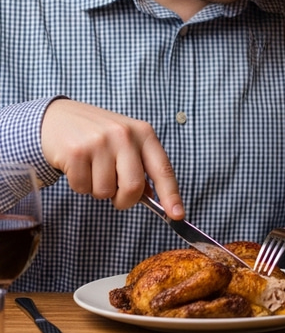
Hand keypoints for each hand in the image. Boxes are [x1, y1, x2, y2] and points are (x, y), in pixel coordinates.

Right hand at [40, 99, 183, 217]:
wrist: (58, 118)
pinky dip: (80, 185)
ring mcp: (100, 142)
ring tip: (93, 169)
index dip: (171, 195)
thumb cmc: (98, 135)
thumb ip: (140, 167)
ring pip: (106, 191)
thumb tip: (152, 197)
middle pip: (133, 187)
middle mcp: (125, 135)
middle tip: (116, 195)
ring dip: (99, 190)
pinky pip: (83, 188)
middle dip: (124, 200)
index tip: (178, 214)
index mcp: (144, 133)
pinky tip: (78, 166)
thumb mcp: (126, 142)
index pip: (163, 169)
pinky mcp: (76, 152)